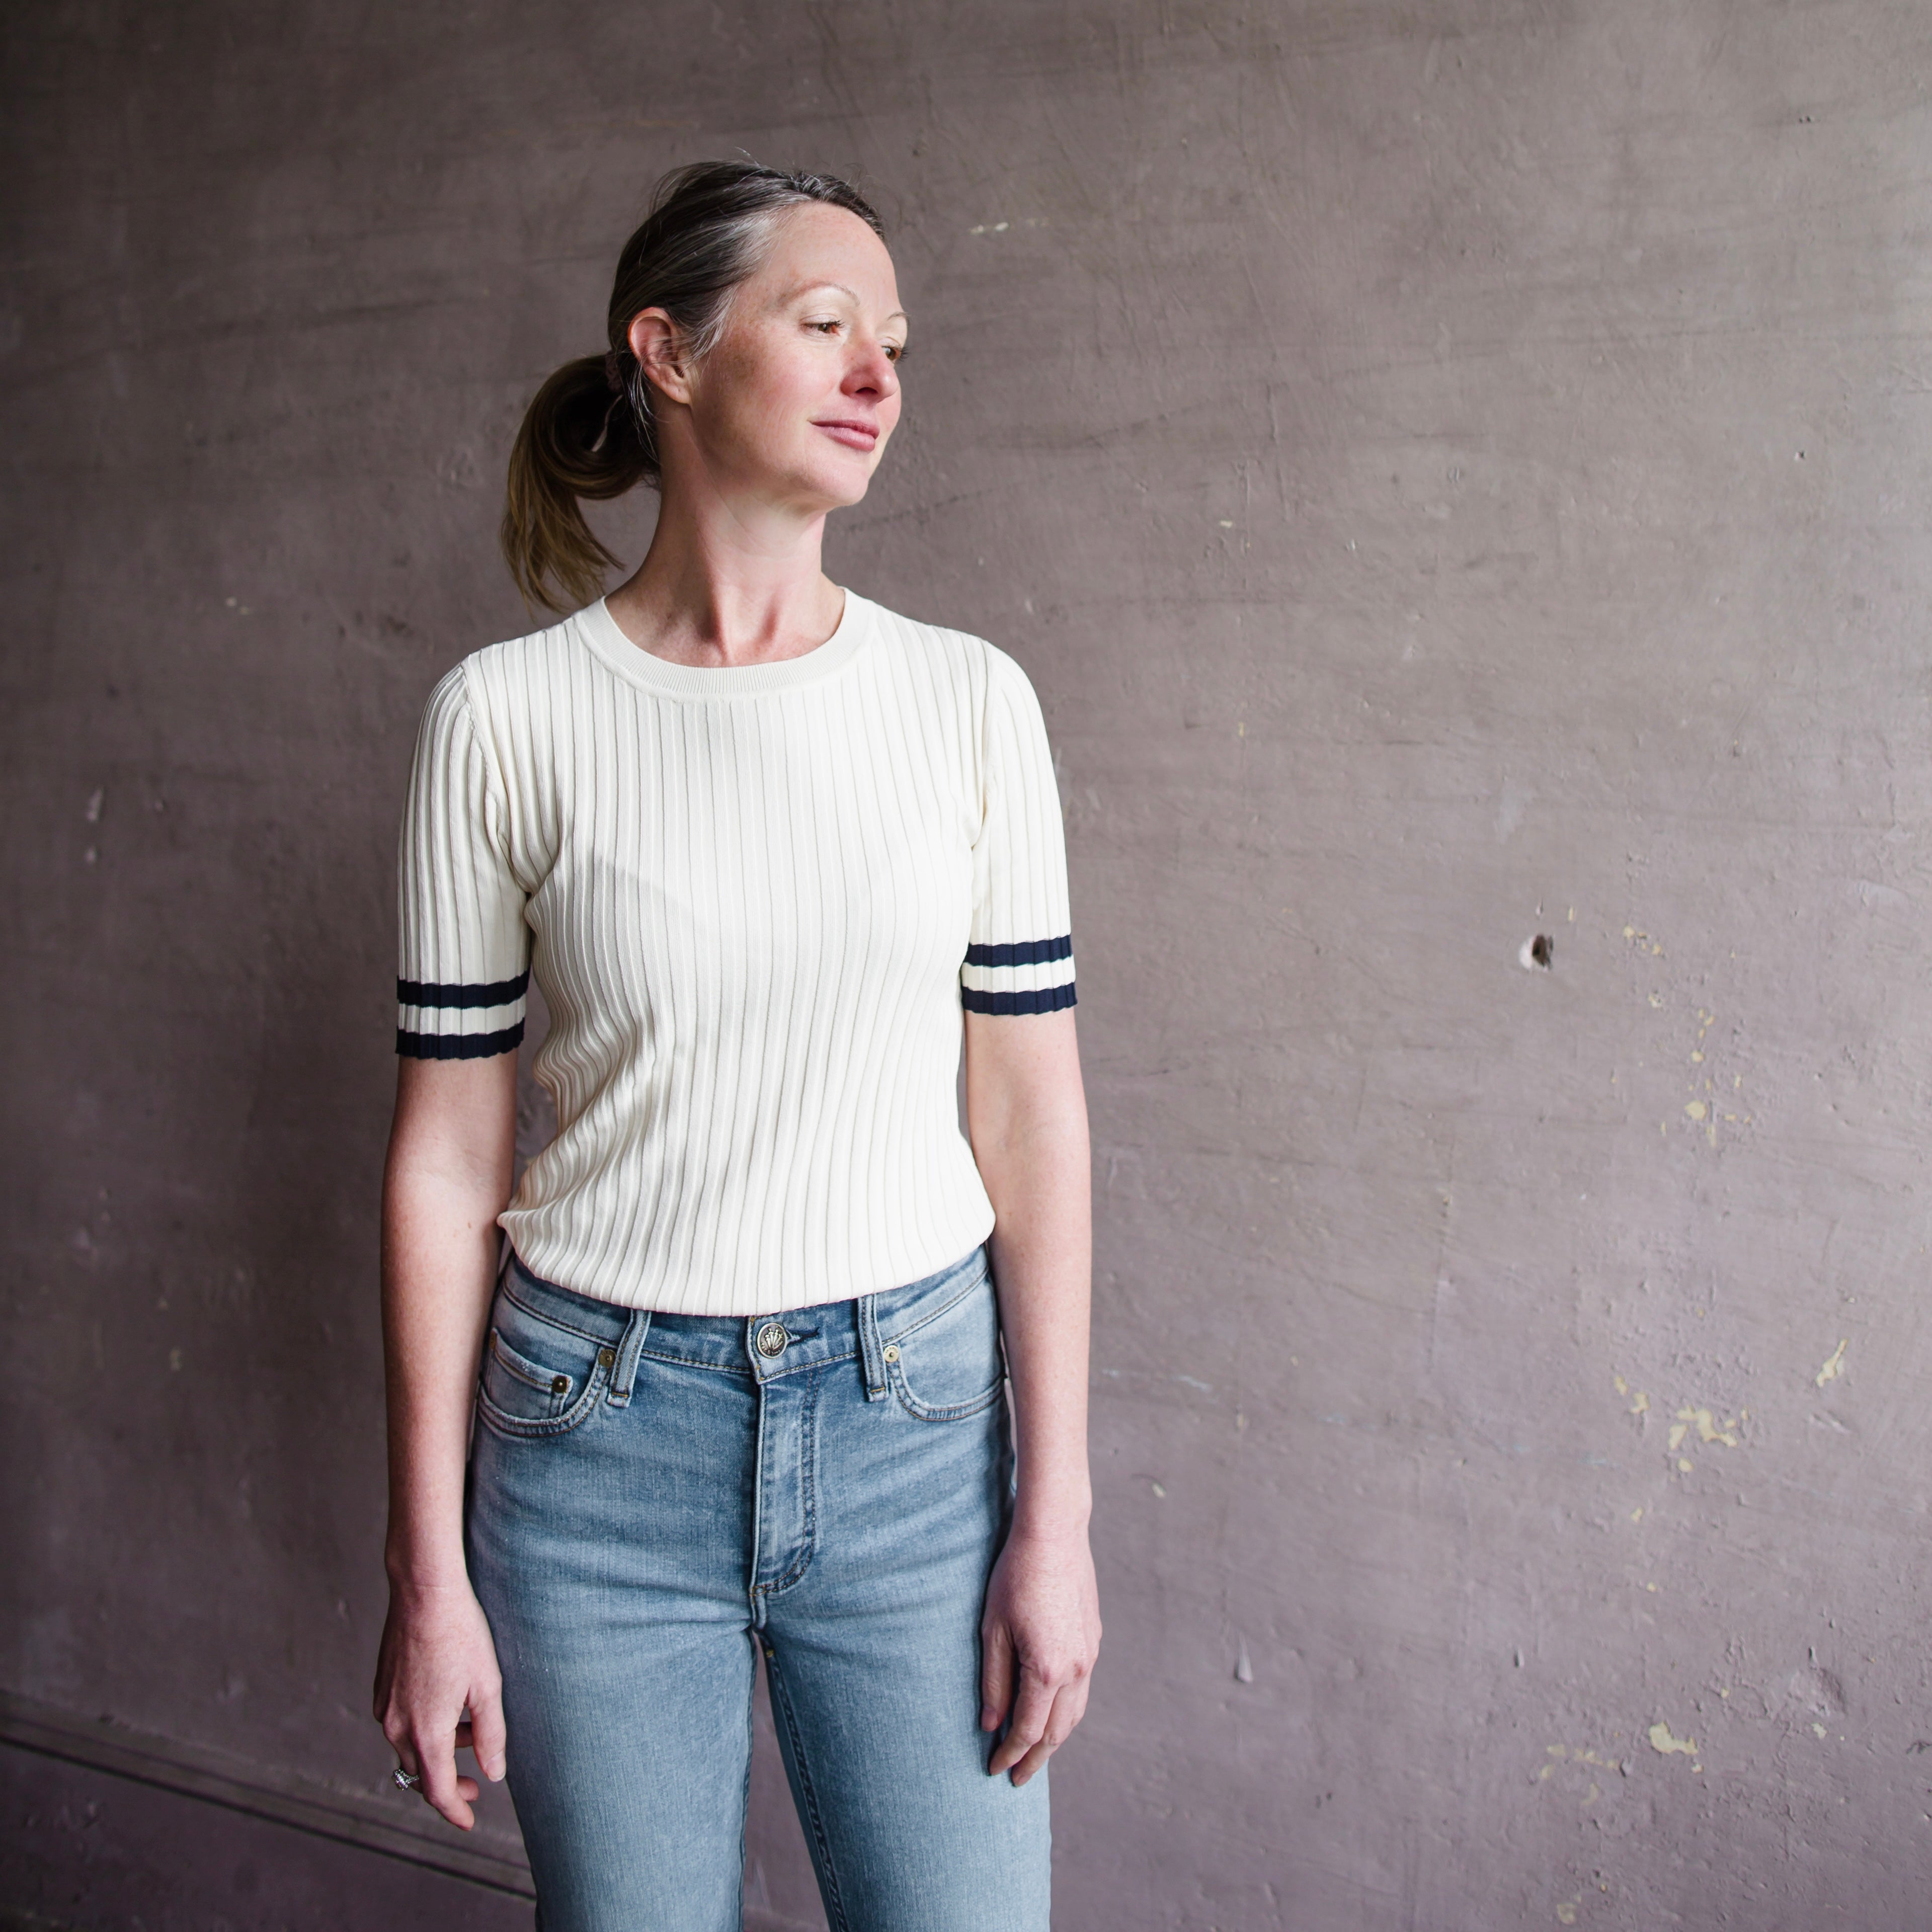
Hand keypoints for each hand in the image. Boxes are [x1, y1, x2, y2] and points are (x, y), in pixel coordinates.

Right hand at [372, 1578, 506, 1830]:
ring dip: (439, 1750)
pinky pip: (400, 1723)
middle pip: (421, 1772)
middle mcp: (396, 1726)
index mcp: (425, 1732)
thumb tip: (494, 1772)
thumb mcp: (488, 1686)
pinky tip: (448, 1704)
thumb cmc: (461, 1635)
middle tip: (476, 1782)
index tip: (469, 1822)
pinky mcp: (381, 1688)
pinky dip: (424, 1727)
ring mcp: (384, 1707)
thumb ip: (491, 1735)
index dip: (454, 1810)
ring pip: (410, 1747)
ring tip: (472, 1729)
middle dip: (448, 1782)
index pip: (436, 1792)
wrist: (424, 1593)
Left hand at [980, 1523, 1101, 1785]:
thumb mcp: (992, 1629)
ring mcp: (1089, 1655)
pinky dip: (1066, 1712)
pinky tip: (1051, 1711)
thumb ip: (993, 1682)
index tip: (994, 1770)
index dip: (1010, 1755)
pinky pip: (1081, 1690)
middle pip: (1057, 1732)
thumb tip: (991, 1725)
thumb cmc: (1015, 1577)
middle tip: (1016, 1778)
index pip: (1028, 1730)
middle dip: (1035, 1759)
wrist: (1055, 1534)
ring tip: (1033, 1754)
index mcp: (1047, 1669)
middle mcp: (1076, 1668)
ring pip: (1074, 1714)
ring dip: (1054, 1739)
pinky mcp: (1093, 1640)